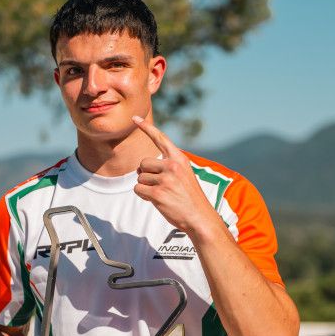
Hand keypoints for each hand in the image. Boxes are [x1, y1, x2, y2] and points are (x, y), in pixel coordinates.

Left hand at [132, 115, 219, 233]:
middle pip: (143, 163)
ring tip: (163, 195)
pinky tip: (157, 200)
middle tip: (161, 186)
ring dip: (146, 187)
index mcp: (179, 159)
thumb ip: (167, 166)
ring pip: (140, 178)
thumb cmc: (189, 197)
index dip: (146, 127)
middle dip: (146, 175)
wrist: (200, 217)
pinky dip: (143, 196)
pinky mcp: (158, 193)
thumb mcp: (184, 175)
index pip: (161, 138)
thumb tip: (140, 168)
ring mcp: (165, 179)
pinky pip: (138, 189)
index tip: (134, 118)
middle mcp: (173, 165)